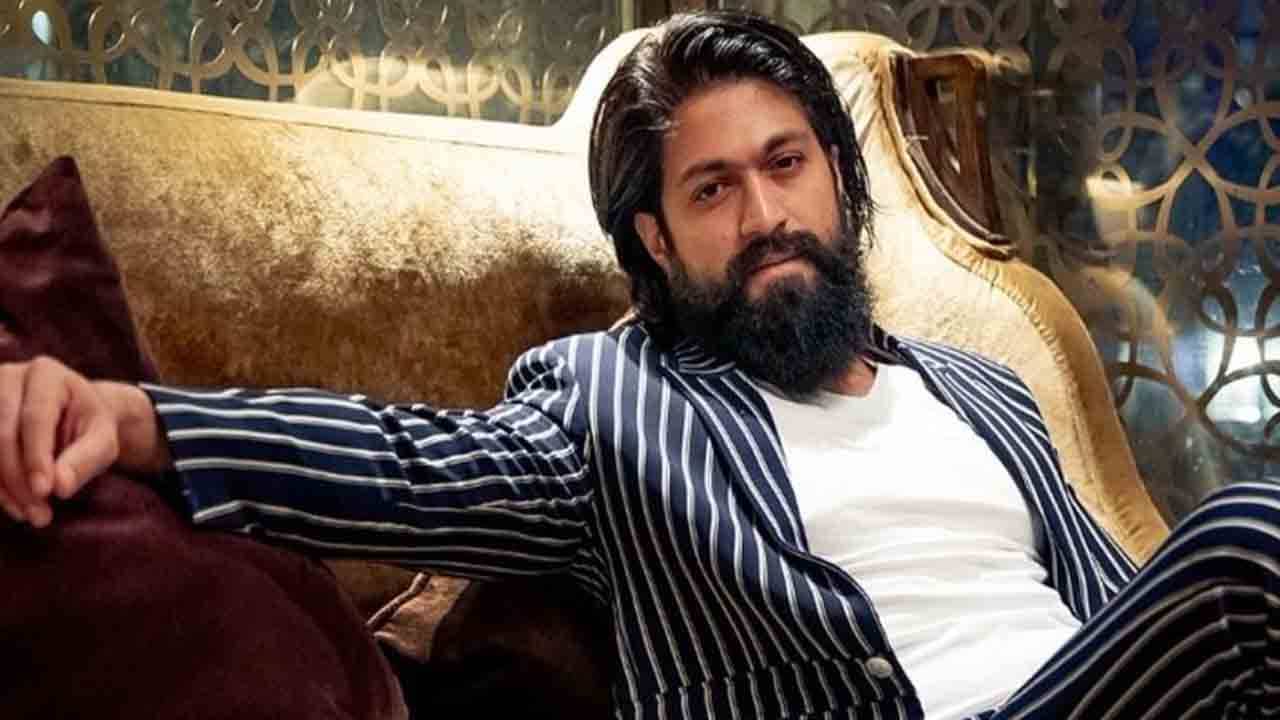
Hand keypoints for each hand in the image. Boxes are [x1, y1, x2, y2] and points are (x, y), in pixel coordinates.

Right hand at [0, 357, 123, 527]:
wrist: (71, 417)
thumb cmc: (89, 427)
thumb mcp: (102, 440)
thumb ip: (86, 459)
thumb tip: (59, 486)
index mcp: (46, 374)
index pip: (34, 418)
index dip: (36, 457)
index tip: (45, 492)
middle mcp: (8, 378)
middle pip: (2, 433)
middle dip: (18, 478)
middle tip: (40, 515)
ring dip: (3, 488)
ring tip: (30, 515)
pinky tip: (13, 506)